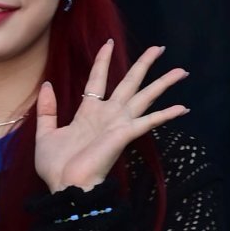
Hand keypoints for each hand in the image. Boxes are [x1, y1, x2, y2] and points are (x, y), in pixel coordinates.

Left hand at [33, 41, 189, 193]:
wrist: (65, 187)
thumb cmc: (56, 167)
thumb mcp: (45, 133)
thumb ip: (47, 110)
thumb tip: (46, 84)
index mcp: (88, 113)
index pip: (98, 80)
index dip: (103, 61)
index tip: (109, 43)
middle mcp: (107, 115)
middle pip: (130, 82)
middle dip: (144, 64)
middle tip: (158, 47)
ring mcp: (118, 124)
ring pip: (145, 97)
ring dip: (163, 83)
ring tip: (181, 71)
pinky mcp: (124, 135)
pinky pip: (149, 122)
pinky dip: (166, 115)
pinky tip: (183, 107)